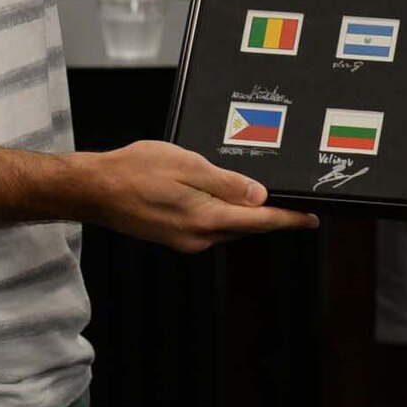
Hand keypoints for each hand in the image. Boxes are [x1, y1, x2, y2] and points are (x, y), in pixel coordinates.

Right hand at [85, 141, 316, 251]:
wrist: (94, 189)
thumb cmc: (134, 171)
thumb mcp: (188, 166)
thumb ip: (227, 183)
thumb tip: (261, 197)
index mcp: (206, 219)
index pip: (260, 221)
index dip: (289, 218)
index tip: (312, 218)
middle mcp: (198, 237)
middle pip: (247, 226)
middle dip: (271, 215)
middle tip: (294, 202)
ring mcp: (185, 241)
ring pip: (229, 226)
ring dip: (245, 213)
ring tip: (260, 195)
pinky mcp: (174, 237)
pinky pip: (210, 226)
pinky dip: (223, 214)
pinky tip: (222, 197)